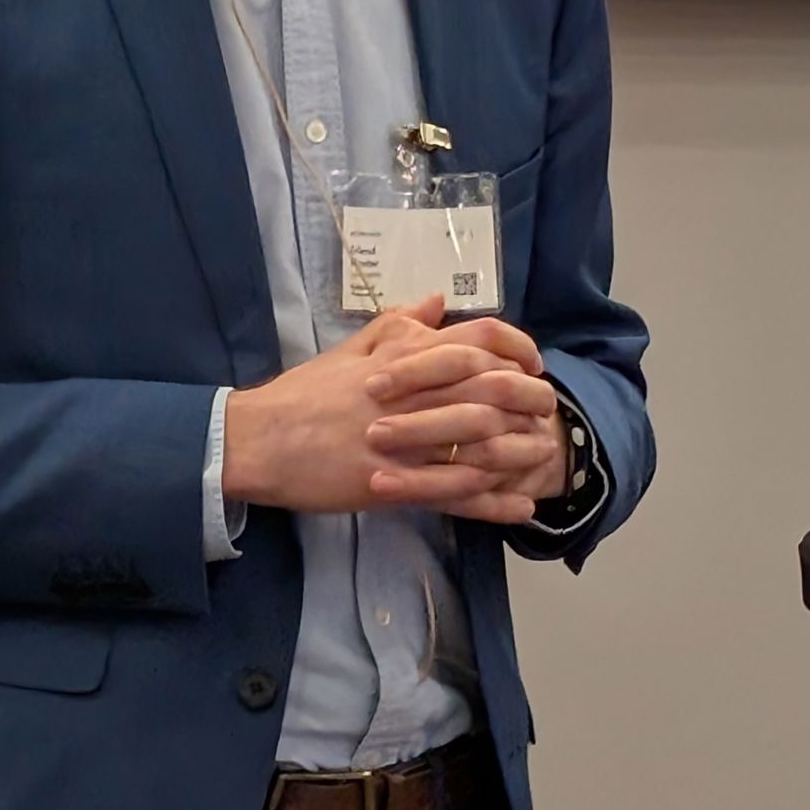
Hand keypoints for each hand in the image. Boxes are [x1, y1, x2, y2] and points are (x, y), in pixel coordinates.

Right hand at [221, 296, 543, 523]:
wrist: (260, 440)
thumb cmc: (304, 393)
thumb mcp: (350, 347)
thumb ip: (398, 325)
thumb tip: (438, 302)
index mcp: (401, 355)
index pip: (475, 339)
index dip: (516, 347)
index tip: (533, 363)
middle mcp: (409, 393)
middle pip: (491, 388)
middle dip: (530, 398)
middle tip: (548, 410)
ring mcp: (403, 441)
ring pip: (480, 442)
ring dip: (521, 450)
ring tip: (545, 456)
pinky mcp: (393, 483)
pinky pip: (455, 494)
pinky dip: (494, 501)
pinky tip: (520, 507)